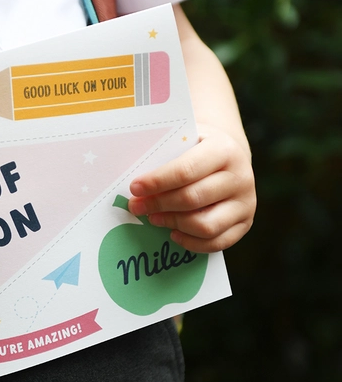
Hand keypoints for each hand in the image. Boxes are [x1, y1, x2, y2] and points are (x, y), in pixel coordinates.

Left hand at [128, 125, 255, 252]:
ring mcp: (246, 202)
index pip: (186, 170)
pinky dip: (191, 242)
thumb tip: (137, 184)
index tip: (135, 188)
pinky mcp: (246, 222)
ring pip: (205, 225)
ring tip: (153, 218)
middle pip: (193, 199)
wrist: (231, 155)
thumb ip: (166, 154)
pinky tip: (173, 233)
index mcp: (224, 150)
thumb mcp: (187, 139)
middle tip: (136, 206)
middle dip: (159, 204)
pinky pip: (216, 242)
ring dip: (173, 224)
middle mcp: (240, 176)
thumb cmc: (199, 147)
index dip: (157, 182)